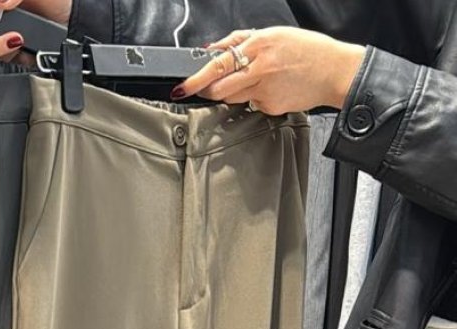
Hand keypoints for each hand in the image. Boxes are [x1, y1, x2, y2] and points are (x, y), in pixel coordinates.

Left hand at [172, 27, 365, 114]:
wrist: (333, 71)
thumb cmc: (306, 51)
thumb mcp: (273, 34)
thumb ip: (239, 41)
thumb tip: (212, 49)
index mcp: (260, 45)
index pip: (219, 64)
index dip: (196, 78)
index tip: (182, 86)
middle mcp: (261, 68)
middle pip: (219, 88)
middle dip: (207, 90)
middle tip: (204, 88)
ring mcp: (265, 90)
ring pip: (231, 98)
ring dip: (230, 92)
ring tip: (251, 81)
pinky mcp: (270, 106)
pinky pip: (250, 105)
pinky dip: (253, 99)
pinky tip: (270, 89)